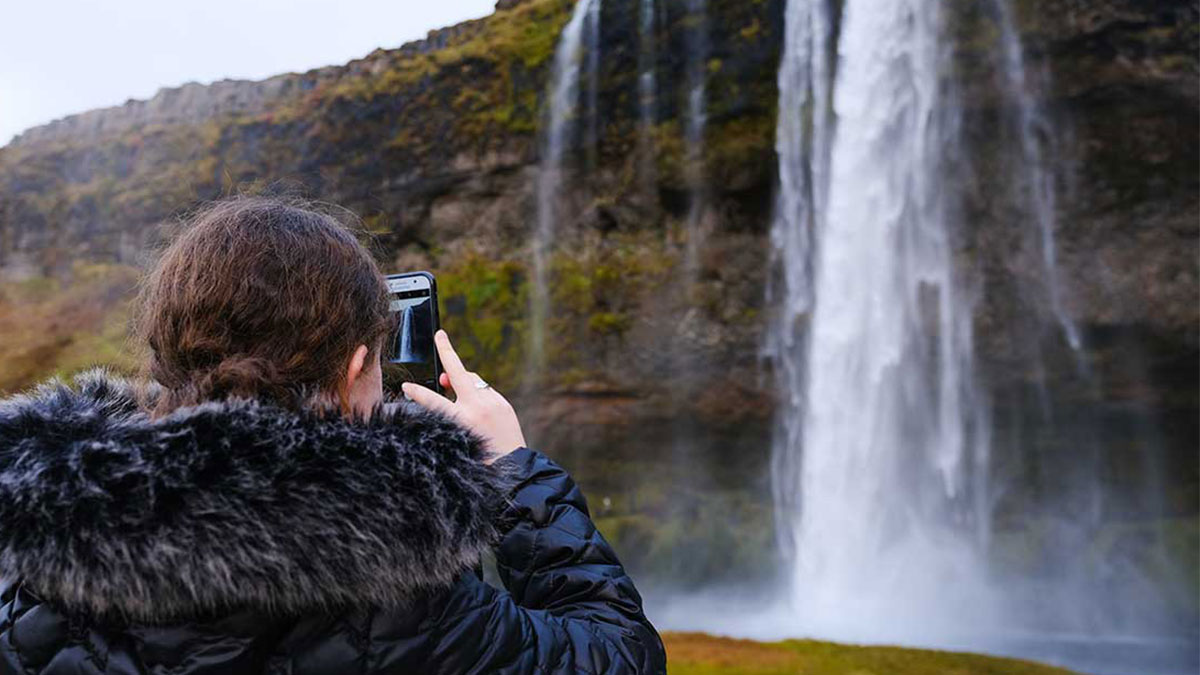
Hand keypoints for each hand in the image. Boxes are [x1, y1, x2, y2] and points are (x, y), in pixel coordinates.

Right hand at [401, 330, 525, 462]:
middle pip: (457, 372)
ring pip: (472, 380)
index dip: (417, 392)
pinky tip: (474, 405)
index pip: (432, 401)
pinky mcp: (503, 404)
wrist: (514, 468)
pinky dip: (476, 393)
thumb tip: (448, 386)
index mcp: (462, 421)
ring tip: (452, 389)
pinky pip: (485, 391)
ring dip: (461, 381)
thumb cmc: (481, 459)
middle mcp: (478, 408)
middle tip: (440, 335)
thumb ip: (451, 414)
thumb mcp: (459, 439)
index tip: (406, 386)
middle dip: (447, 351)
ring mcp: (493, 403)